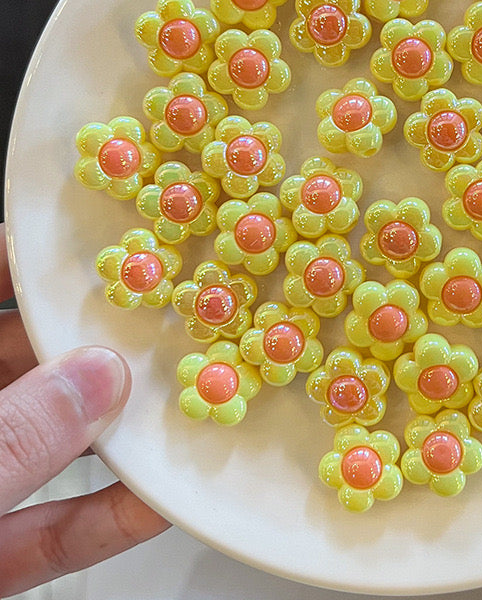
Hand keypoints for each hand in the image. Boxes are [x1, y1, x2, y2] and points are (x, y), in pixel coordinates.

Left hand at [0, 224, 169, 595]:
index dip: (14, 265)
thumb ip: (6, 442)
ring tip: (172, 408)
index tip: (84, 246)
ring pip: (35, 449)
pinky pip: (41, 528)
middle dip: (85, 350)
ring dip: (106, 436)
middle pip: (10, 367)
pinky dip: (97, 519)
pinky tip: (151, 501)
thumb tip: (98, 379)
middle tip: (155, 329)